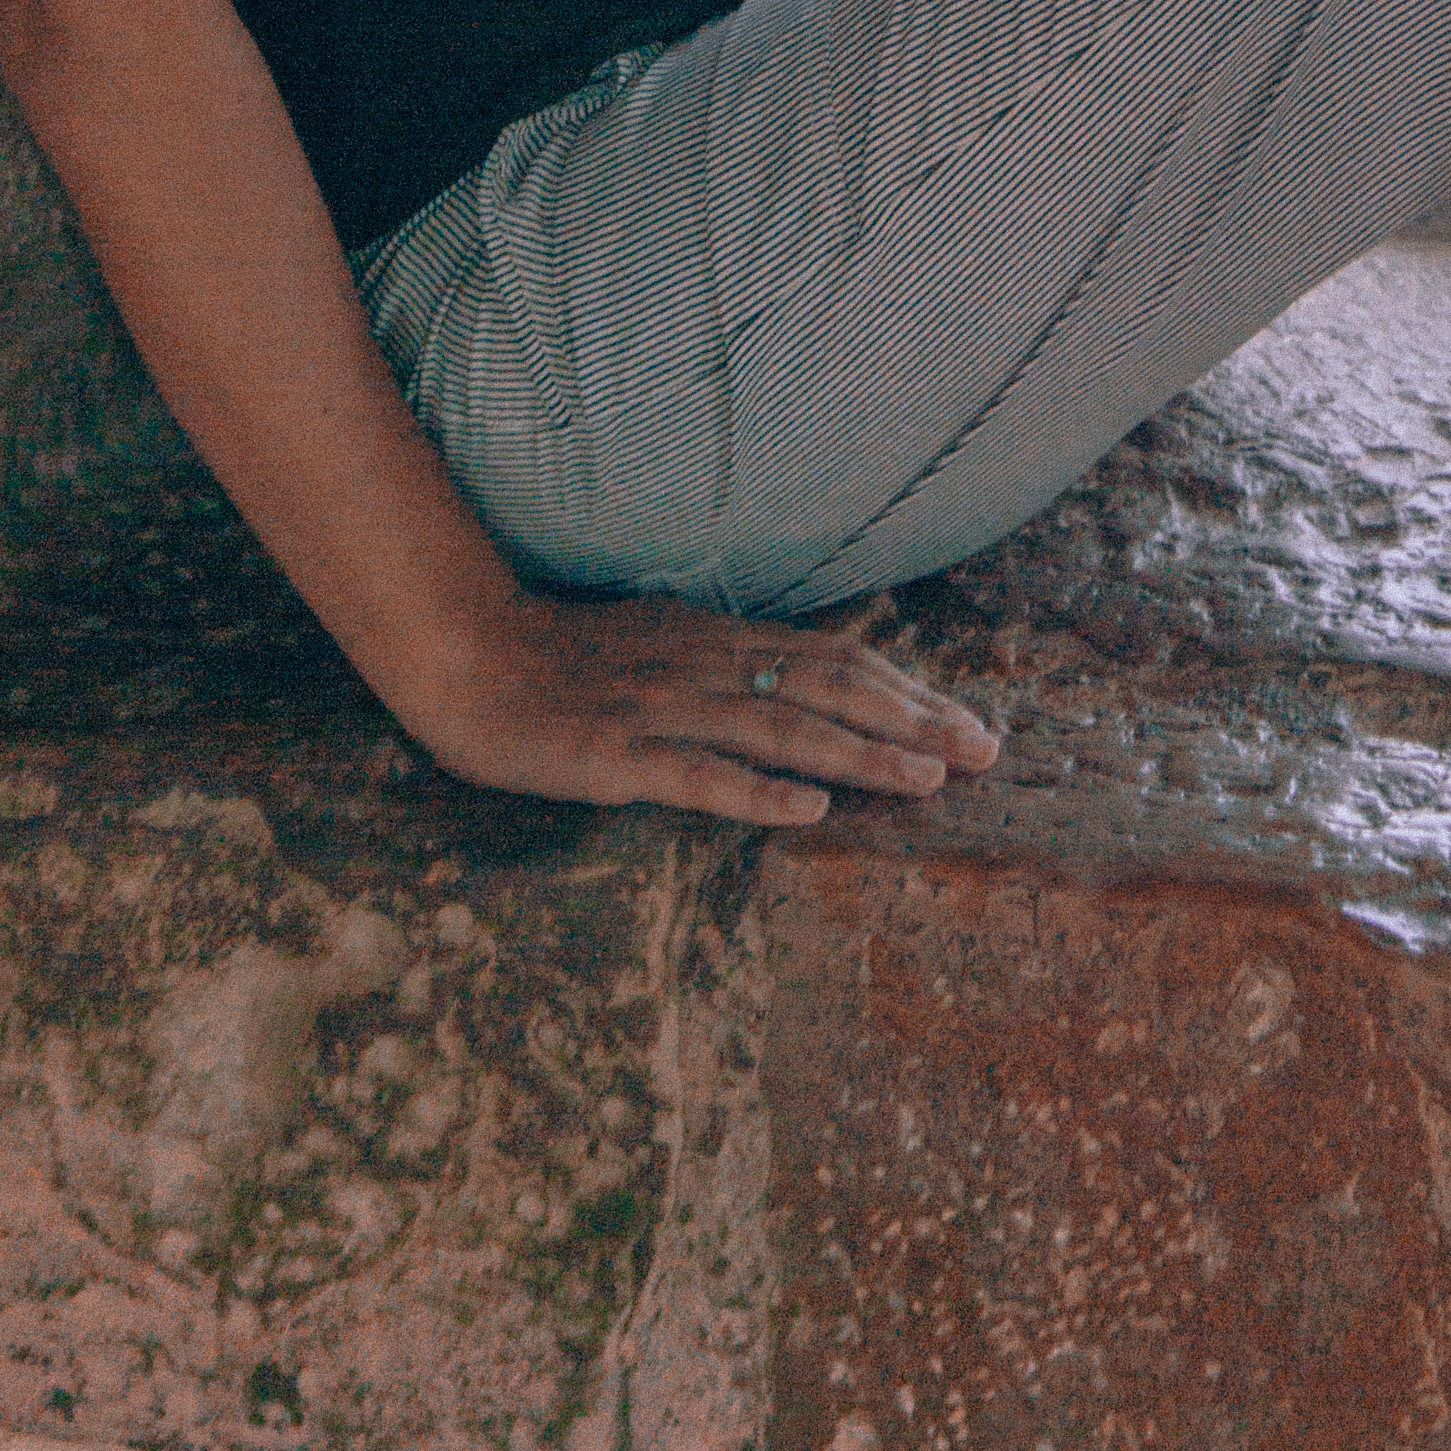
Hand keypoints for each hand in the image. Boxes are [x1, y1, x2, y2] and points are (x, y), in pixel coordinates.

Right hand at [404, 586, 1002, 823]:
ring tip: (925, 778)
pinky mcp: (619, 758)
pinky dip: (759, 793)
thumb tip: (802, 666)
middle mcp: (706, 666)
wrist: (466, 654)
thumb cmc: (561, 656)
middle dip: (912, 720)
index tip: (970, 720)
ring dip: (860, 754)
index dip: (908, 690)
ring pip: (780, 730)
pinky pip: (698, 776)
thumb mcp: (662, 639)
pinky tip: (809, 811)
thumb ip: (729, 656)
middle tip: (985, 751)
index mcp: (719, 640)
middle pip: (828, 690)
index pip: (836, 660)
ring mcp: (665, 710)